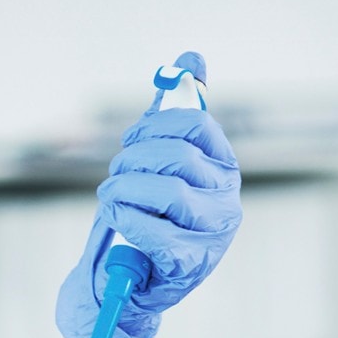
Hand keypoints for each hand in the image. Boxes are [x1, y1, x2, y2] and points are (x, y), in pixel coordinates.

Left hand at [55, 105, 241, 337]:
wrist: (133, 278)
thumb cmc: (148, 214)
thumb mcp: (161, 160)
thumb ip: (176, 111)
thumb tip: (191, 59)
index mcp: (223, 168)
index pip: (196, 124)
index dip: (154, 125)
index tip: (132, 138)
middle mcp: (226, 200)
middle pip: (177, 156)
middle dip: (133, 160)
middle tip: (116, 174)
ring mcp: (212, 235)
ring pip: (166, 191)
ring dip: (123, 189)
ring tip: (110, 197)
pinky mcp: (190, 264)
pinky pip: (152, 229)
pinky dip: (125, 219)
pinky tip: (117, 218)